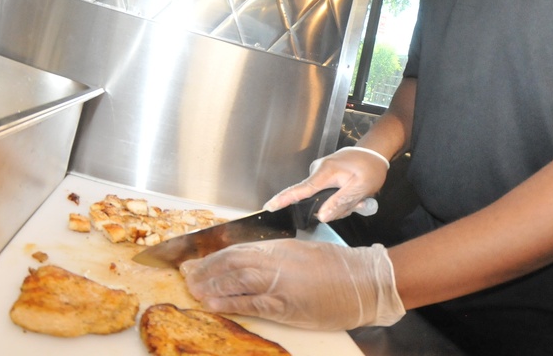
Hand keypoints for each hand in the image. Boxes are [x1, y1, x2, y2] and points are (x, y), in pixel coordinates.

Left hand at [180, 240, 404, 330]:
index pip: (239, 249)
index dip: (215, 256)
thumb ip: (279, 256)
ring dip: (212, 286)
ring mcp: (280, 283)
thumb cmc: (338, 267)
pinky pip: (251, 303)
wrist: (364, 281)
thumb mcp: (305, 252)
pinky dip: (229, 303)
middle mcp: (277, 260)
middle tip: (188, 276)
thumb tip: (253, 261)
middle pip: (232, 263)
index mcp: (281, 246)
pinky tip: (214, 305)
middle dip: (207, 270)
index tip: (198, 262)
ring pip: (236, 280)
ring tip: (194, 290)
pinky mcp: (286, 305)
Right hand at [263, 147, 388, 221]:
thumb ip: (340, 202)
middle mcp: (318, 170)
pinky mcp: (324, 176)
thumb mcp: (360, 188)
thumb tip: (322, 216)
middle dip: (334, 208)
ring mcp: (320, 173)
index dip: (284, 199)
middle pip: (315, 201)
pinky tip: (352, 194)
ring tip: (356, 197)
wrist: (374, 154)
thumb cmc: (369, 168)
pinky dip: (339, 198)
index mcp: (325, 172)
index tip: (269, 206)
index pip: (301, 189)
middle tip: (356, 203)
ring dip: (339, 204)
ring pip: (323, 201)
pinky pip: (327, 195)